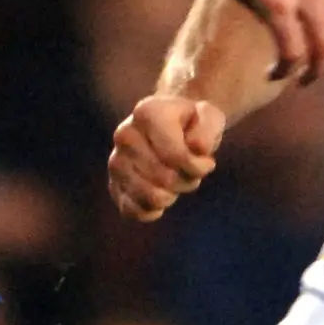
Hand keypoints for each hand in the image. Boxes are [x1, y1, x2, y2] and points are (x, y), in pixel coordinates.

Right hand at [108, 95, 225, 220]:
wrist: (172, 125)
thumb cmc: (193, 123)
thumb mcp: (210, 116)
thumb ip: (208, 128)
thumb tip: (196, 147)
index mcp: (146, 113)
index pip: (175, 156)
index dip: (199, 167)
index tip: (208, 162)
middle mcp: (125, 136)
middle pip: (166, 179)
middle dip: (188, 180)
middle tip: (191, 171)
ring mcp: (117, 161)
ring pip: (151, 198)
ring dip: (172, 196)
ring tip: (176, 181)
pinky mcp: (114, 184)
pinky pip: (133, 211)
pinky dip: (152, 210)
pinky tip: (162, 198)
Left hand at [209, 0, 323, 81]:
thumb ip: (264, 14)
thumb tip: (277, 35)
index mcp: (279, 3)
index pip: (294, 53)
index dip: (286, 72)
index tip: (274, 76)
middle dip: (317, 67)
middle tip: (305, 80)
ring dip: (323, 42)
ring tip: (310, 54)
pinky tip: (311, 21)